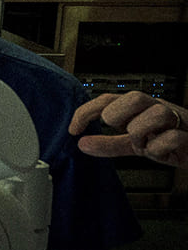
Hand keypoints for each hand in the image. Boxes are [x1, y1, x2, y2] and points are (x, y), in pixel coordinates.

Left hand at [71, 92, 187, 166]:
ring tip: (143, 144)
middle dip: (118, 114)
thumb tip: (82, 143)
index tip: (73, 129)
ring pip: (156, 113)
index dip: (87, 111)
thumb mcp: (135, 143)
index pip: (110, 99)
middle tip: (118, 129)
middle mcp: (158, 108)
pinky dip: (160, 148)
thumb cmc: (169, 141)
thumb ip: (110, 144)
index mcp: (141, 108)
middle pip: (134, 97)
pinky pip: (174, 137)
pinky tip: (160, 152)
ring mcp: (177, 120)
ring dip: (141, 132)